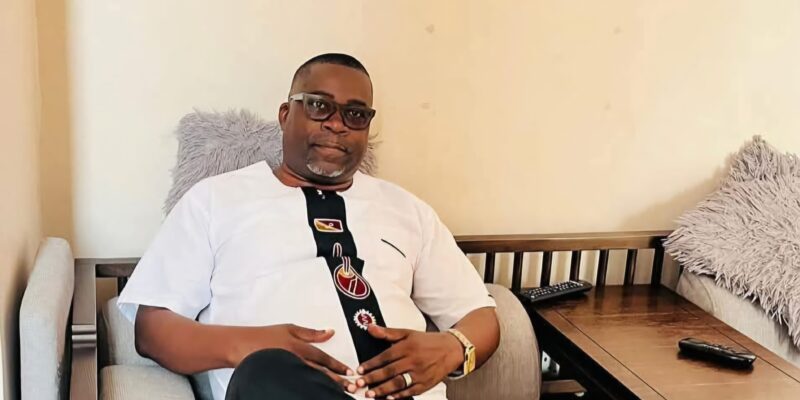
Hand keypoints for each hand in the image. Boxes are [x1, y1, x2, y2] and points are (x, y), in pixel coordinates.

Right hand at [229, 323, 356, 392]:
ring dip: (324, 387)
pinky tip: (315, 392)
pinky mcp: (279, 379)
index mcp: (298, 347)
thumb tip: (330, 332)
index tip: (348, 372)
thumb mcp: (289, 329)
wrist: (241, 346)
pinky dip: (308, 389)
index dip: (337, 366)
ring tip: (337, 393)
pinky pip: (297, 385)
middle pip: (319, 373)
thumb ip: (311, 333)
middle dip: (336, 381)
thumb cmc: (264, 337)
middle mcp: (294, 361)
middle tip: (351, 387)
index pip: (322, 358)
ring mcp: (286, 371)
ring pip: (310, 381)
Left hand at [356, 325, 463, 398]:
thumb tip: (369, 327)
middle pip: (390, 371)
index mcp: (408, 346)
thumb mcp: (407, 333)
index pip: (386, 356)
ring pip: (399, 383)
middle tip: (359, 383)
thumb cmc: (427, 341)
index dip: (371, 364)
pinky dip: (399, 396)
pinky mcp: (426, 384)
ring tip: (370, 394)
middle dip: (373, 378)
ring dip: (383, 389)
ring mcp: (420, 373)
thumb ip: (387, 332)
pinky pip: (411, 392)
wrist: (451, 349)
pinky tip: (389, 398)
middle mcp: (414, 360)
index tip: (359, 370)